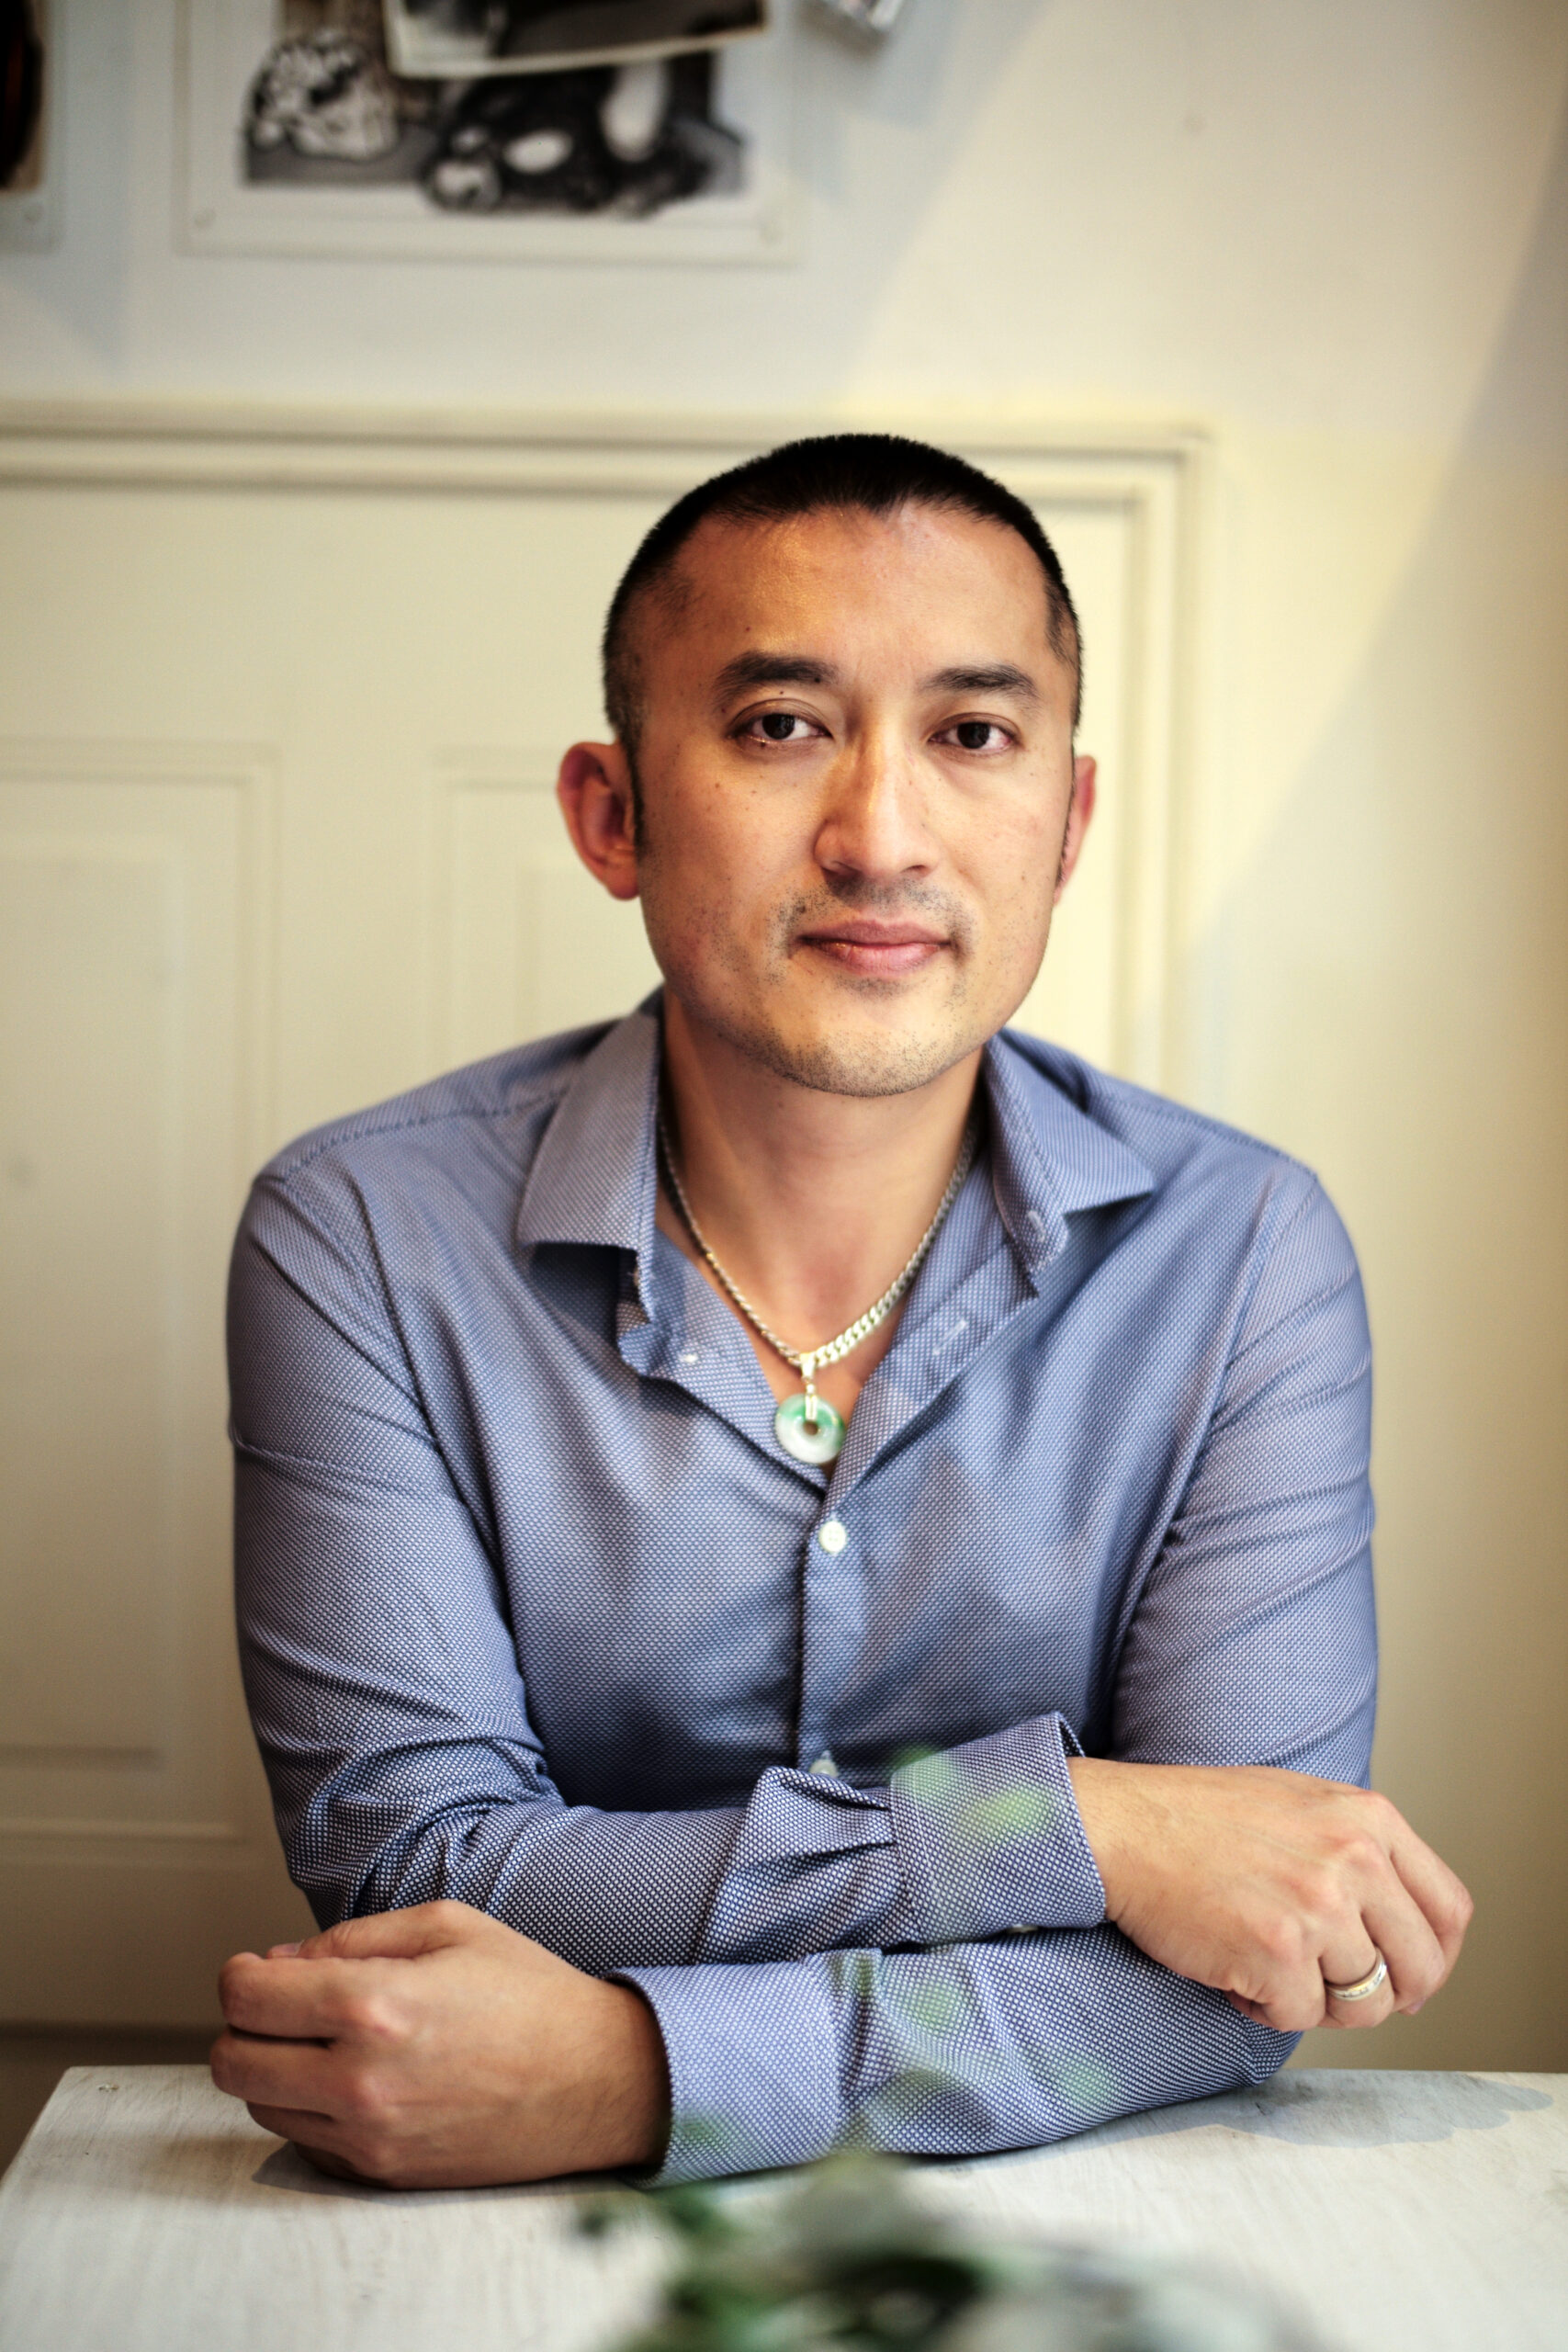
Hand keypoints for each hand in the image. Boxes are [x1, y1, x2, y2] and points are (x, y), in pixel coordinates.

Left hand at [210, 1900, 669, 2187]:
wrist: (596, 2080)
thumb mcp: (446, 1927)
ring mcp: (368, 2137)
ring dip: (273, 2069)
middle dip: (243, 2025)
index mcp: (373, 2004)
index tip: (256, 1969)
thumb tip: (278, 1963)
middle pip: (232, 2062)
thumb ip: (350, 1937)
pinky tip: (352, 2079)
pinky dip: (308, 2109)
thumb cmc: (529, 1994)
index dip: (240, 1974)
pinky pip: (304, 2142)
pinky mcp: (381, 2174)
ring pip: (261, 2106)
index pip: (246, 1998)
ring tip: (322, 2040)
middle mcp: (359, 2080)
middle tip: (279, 2005)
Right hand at [1067, 1760, 1471, 2031]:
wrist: (1121, 1825)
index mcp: (1368, 1817)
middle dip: (1387, 1997)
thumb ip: (1358, 1848)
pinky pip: (1300, 2018)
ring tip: (1270, 1970)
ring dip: (1319, 2003)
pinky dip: (1266, 2010)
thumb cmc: (1198, 1817)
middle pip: (1420, 1968)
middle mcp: (1354, 1858)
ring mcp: (1318, 1906)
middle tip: (1340, 1995)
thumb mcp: (1301, 1804)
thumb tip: (1403, 1929)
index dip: (1435, 1957)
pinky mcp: (1276, 1950)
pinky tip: (1235, 1975)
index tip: (1407, 1976)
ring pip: (1365, 2004)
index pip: (1449, 1909)